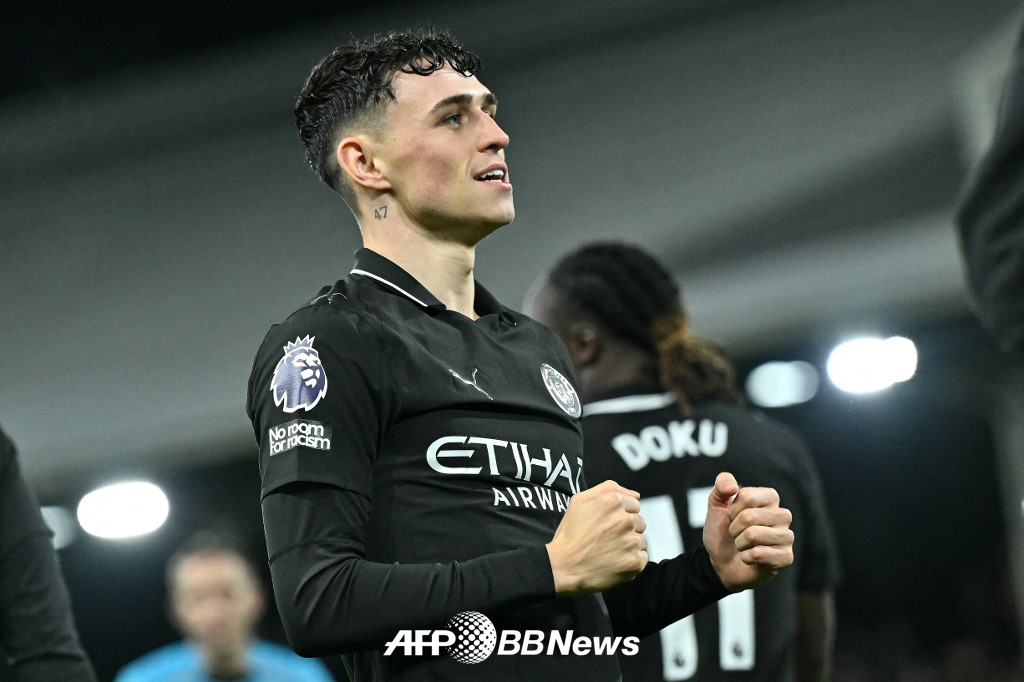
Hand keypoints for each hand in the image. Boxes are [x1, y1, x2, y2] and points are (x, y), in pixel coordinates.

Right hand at [545, 480, 647, 594]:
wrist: (563, 566)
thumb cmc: (570, 534)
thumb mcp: (579, 501)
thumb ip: (607, 489)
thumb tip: (636, 494)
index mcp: (613, 502)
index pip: (634, 505)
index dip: (621, 515)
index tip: (608, 525)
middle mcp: (625, 520)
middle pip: (639, 522)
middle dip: (627, 529)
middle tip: (607, 539)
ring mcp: (631, 541)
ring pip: (640, 540)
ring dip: (629, 545)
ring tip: (609, 551)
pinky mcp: (634, 562)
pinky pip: (642, 557)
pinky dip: (631, 561)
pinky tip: (615, 562)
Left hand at [703, 472, 793, 590]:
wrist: (721, 563)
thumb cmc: (723, 532)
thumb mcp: (716, 506)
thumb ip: (720, 487)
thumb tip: (732, 486)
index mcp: (770, 498)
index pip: (747, 496)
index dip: (732, 510)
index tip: (732, 517)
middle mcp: (783, 515)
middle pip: (749, 516)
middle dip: (734, 528)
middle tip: (737, 534)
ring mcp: (787, 536)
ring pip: (753, 535)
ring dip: (739, 543)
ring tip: (743, 545)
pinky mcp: (786, 557)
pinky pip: (758, 554)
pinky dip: (746, 557)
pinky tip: (750, 559)